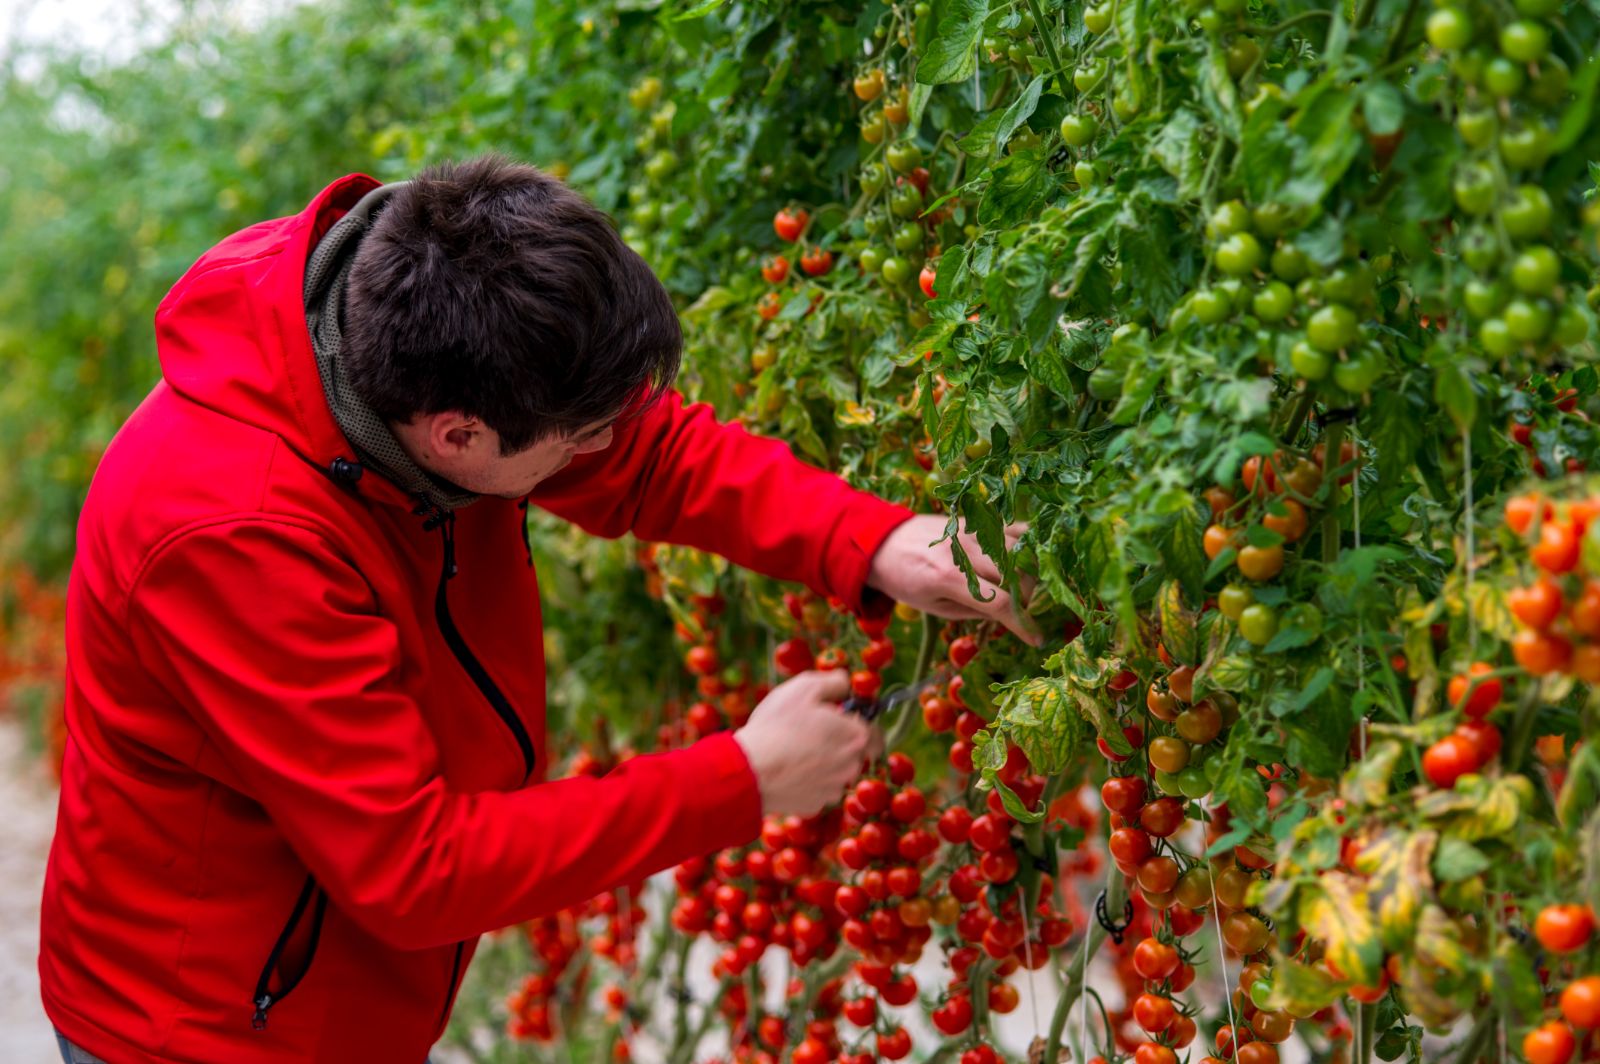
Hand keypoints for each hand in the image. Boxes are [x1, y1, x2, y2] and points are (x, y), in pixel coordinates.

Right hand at [733, 670, 880, 815]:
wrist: (750, 771)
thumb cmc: (778, 725)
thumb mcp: (804, 688)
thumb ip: (833, 682)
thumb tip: (844, 682)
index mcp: (856, 737)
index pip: (874, 729)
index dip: (857, 720)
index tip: (839, 716)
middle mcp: (852, 767)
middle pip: (855, 751)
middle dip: (840, 742)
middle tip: (813, 733)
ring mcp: (833, 789)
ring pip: (837, 772)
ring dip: (826, 763)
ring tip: (796, 752)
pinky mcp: (815, 805)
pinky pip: (818, 789)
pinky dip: (809, 781)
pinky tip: (790, 771)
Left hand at [865, 514, 1041, 645]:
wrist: (883, 541)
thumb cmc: (906, 580)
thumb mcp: (934, 607)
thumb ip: (973, 611)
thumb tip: (1009, 615)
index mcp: (949, 577)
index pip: (1000, 603)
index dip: (1023, 624)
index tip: (1036, 639)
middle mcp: (965, 551)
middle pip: (1017, 576)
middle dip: (1026, 599)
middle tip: (1019, 610)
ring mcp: (973, 531)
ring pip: (1020, 552)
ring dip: (1029, 575)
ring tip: (1019, 589)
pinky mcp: (976, 520)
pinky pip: (1014, 529)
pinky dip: (1027, 545)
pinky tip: (1028, 561)